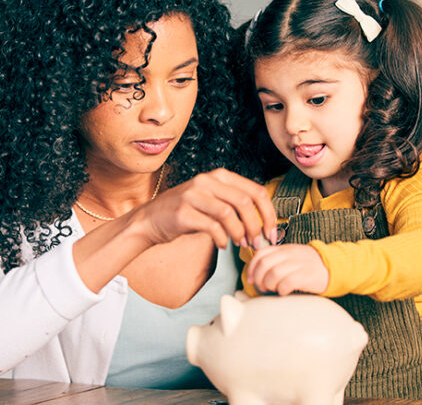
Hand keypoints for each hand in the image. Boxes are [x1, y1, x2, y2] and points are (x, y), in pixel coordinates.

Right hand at [133, 168, 276, 249]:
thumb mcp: (212, 200)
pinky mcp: (183, 213)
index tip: (271, 232)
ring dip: (240, 234)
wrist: (150, 220)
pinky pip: (213, 227)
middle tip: (257, 243)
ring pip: (229, 214)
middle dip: (256, 226)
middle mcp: (206, 181)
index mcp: (218, 176)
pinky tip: (221, 245)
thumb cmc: (186, 213)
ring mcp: (193, 195)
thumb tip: (264, 222)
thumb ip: (234, 204)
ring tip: (240, 244)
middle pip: (245, 202)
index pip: (255, 191)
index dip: (268, 214)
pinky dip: (222, 239)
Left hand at [246, 244, 328, 294]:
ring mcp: (298, 264)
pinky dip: (281, 289)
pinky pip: (287, 283)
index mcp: (284, 249)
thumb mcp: (291, 256)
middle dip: (258, 278)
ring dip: (269, 284)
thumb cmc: (308, 265)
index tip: (250, 278)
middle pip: (264, 264)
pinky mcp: (306, 276)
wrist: (333, 267)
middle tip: (261, 287)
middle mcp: (290, 254)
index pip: (260, 254)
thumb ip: (275, 259)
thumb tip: (255, 272)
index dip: (251, 268)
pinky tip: (284, 291)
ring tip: (273, 289)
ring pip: (273, 274)